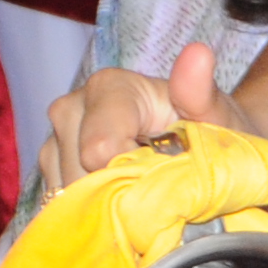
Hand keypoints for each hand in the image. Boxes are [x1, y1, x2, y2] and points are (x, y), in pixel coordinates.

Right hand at [38, 42, 242, 195]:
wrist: (200, 143)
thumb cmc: (208, 129)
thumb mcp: (216, 116)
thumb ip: (202, 91)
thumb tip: (199, 54)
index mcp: (108, 88)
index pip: (99, 149)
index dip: (132, 177)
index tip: (164, 179)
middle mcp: (71, 108)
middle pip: (80, 176)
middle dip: (120, 194)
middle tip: (158, 189)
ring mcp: (55, 140)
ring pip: (68, 195)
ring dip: (107, 206)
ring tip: (143, 192)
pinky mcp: (51, 168)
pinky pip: (62, 204)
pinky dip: (94, 213)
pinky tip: (123, 202)